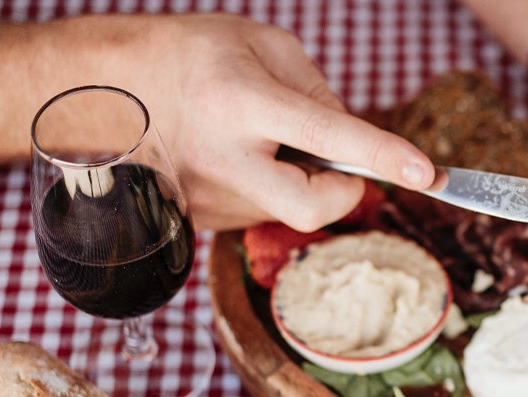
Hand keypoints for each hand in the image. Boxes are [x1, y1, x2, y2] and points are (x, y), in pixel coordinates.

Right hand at [51, 14, 435, 231]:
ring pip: (288, 208)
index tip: (426, 173)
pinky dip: (270, 187)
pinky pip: (262, 210)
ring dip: (298, 179)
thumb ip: (319, 93)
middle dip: (344, 194)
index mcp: (240, 102)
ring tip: (260, 139)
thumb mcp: (263, 46)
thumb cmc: (192, 56)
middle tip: (341, 166)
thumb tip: (355, 144)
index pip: (328, 136)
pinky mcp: (202, 219)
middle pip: (312, 208)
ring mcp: (208, 197)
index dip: (382, 156)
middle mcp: (222, 157)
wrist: (102, 86)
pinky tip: (239, 156)